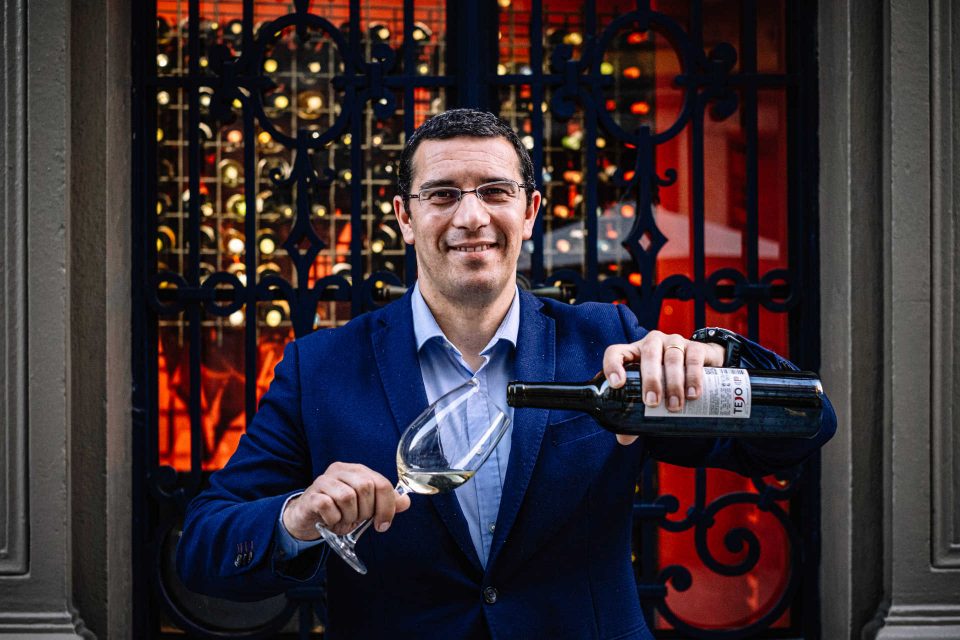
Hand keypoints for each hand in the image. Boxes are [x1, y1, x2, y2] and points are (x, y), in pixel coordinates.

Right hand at [282, 462, 411, 538]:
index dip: (386, 506)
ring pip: (347, 497)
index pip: (381, 483)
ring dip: (349, 517)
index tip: (383, 524)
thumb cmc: (338, 510)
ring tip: (344, 521)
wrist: (306, 517)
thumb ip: (384, 503)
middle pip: (365, 487)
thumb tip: (406, 502)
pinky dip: (334, 519)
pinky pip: (328, 506)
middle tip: (358, 520)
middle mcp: (340, 470)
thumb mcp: (364, 507)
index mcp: (357, 470)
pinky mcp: (311, 495)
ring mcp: (324, 481)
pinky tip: (331, 521)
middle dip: (366, 511)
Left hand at [602, 330, 725, 444]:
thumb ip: (636, 414)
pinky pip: (694, 358)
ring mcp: (674, 342)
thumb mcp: (650, 392)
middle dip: (650, 379)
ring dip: (674, 382)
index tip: (617, 384)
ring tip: (675, 405)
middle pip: (648, 355)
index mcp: (634, 353)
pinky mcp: (696, 347)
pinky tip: (693, 393)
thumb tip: (624, 439)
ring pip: (672, 358)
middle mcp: (652, 343)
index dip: (613, 365)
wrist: (702, 366)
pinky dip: (694, 376)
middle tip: (653, 402)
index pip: (616, 353)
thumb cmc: (666, 380)